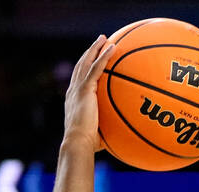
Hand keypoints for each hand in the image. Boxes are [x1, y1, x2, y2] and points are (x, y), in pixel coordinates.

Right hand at [63, 34, 113, 149]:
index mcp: (74, 99)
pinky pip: (96, 68)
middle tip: (99, 42)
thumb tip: (124, 138)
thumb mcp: (99, 134)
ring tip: (104, 38)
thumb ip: (109, 130)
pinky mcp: (85, 90)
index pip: (79, 79)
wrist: (78, 142)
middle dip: (90, 52)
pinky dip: (103, 56)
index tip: (92, 59)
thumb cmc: (88, 145)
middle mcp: (73, 91)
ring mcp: (78, 89)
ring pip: (87, 62)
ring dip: (96, 49)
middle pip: (81, 65)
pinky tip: (112, 47)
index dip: (85, 67)